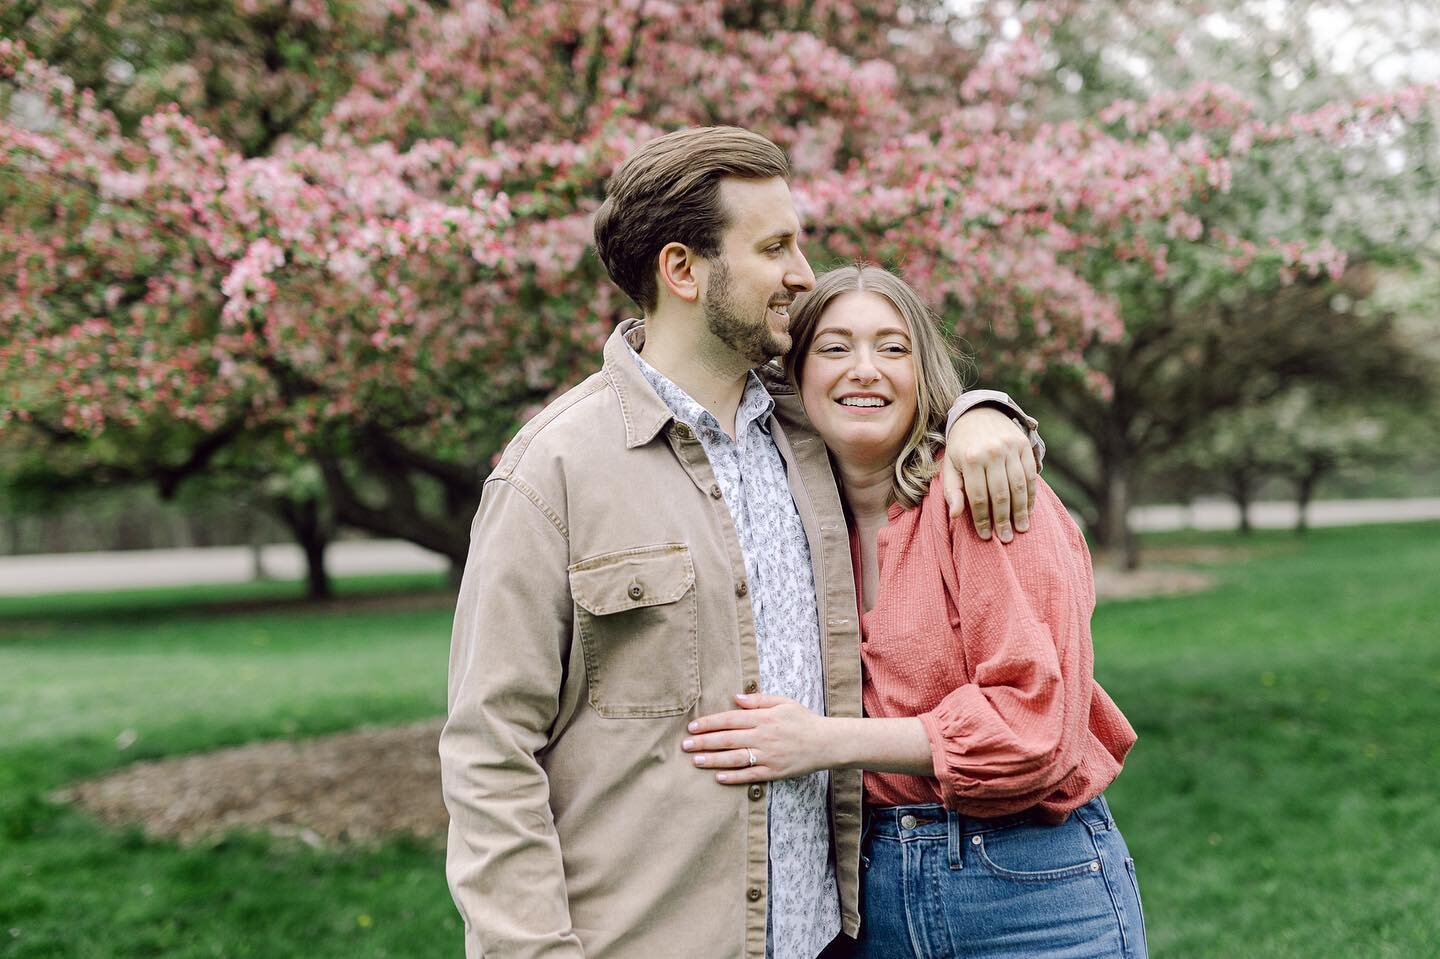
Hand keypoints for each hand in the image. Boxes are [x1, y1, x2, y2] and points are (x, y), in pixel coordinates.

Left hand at [682, 694, 831, 783]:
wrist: (825, 743)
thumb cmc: (803, 720)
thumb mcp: (783, 702)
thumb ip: (758, 700)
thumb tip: (735, 698)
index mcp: (764, 718)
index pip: (730, 720)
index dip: (710, 723)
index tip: (693, 726)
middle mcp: (763, 737)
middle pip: (728, 739)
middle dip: (704, 742)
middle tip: (685, 745)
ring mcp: (768, 756)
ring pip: (735, 758)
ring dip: (713, 759)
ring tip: (695, 760)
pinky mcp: (774, 772)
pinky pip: (750, 775)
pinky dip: (733, 777)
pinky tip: (718, 776)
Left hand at [942, 407, 1036, 541]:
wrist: (978, 413)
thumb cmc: (961, 446)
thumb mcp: (950, 465)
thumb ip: (952, 490)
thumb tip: (955, 516)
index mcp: (970, 458)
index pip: (977, 497)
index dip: (982, 519)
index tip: (986, 536)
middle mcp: (991, 452)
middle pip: (1000, 494)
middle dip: (1003, 519)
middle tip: (1006, 538)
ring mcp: (1010, 448)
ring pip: (1019, 486)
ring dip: (1021, 511)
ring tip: (1020, 529)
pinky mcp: (1024, 445)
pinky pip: (1031, 474)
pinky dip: (1031, 494)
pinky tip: (1029, 510)